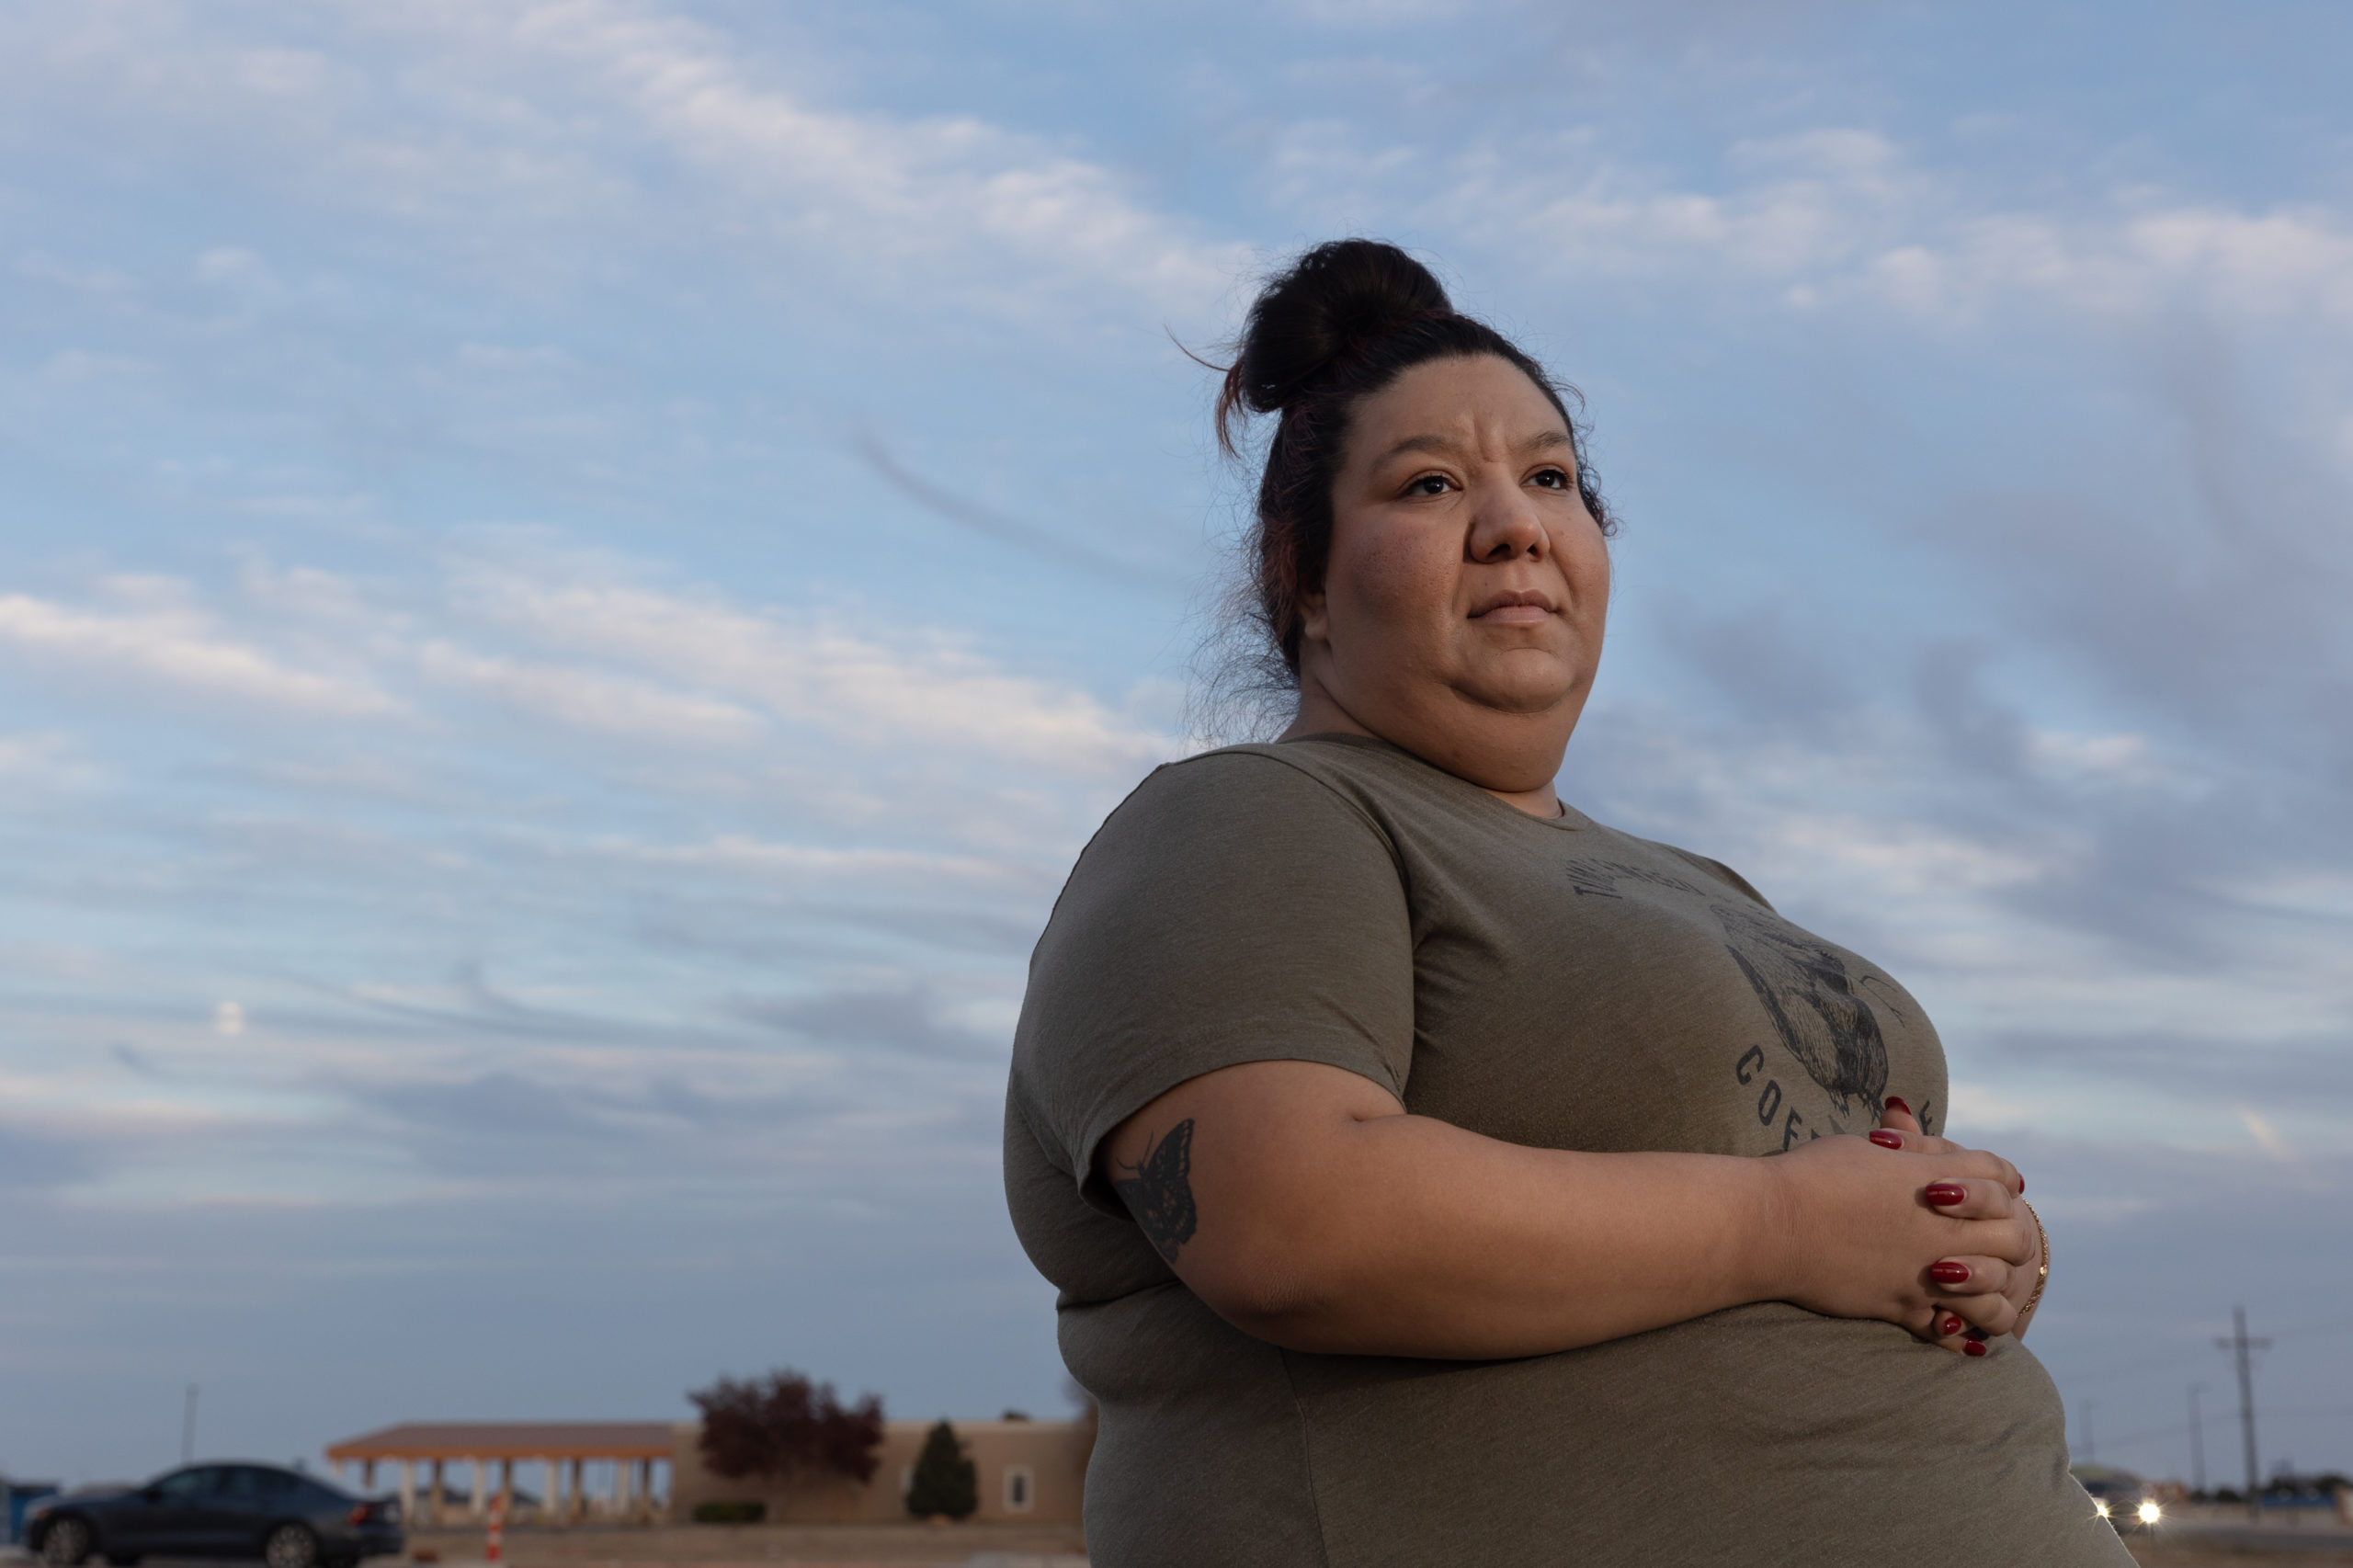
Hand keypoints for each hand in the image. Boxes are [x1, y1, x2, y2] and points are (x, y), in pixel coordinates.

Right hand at [1763, 1109, 2032, 1350]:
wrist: (1772, 1225)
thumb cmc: (1809, 1176)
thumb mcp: (1862, 1147)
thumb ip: (1903, 1144)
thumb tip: (1910, 1118)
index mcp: (1937, 1180)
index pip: (2000, 1175)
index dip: (2000, 1180)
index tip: (1992, 1185)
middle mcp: (1945, 1228)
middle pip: (2013, 1235)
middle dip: (2008, 1235)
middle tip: (1988, 1238)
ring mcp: (1929, 1272)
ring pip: (1997, 1293)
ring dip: (1995, 1290)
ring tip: (1979, 1290)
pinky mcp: (1905, 1308)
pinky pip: (1954, 1333)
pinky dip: (1961, 1335)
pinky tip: (1956, 1332)